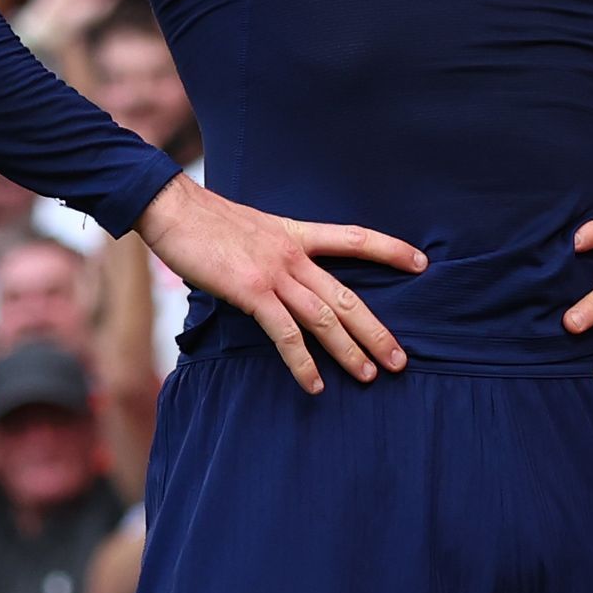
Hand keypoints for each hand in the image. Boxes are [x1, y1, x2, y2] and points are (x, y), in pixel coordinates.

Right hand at [136, 181, 427, 393]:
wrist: (172, 208)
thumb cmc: (204, 222)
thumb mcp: (251, 230)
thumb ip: (273, 253)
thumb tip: (278, 277)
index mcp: (296, 234)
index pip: (354, 239)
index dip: (390, 250)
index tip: (421, 263)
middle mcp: (293, 254)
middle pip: (348, 296)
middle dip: (377, 331)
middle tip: (401, 359)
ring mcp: (274, 273)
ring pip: (325, 318)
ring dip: (349, 351)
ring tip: (370, 376)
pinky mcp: (251, 291)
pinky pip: (285, 334)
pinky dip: (302, 363)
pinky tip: (315, 385)